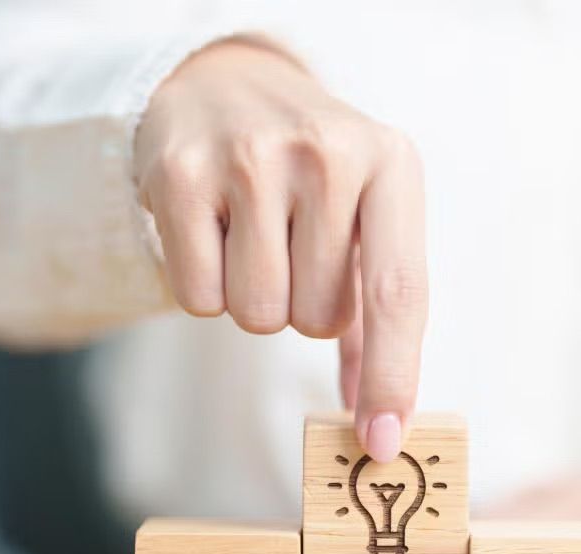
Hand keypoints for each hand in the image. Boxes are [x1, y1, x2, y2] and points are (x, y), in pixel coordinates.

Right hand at [134, 37, 426, 460]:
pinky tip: (212, 233)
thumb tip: (378, 426)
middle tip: (293, 251)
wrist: (226, 84)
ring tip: (254, 239)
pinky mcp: (181, 173)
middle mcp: (327, 152)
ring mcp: (251, 157)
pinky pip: (199, 299)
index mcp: (391, 164)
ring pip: (257, 314)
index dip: (392, 376)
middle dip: (303, 309)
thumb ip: (378, 319)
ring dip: (255, 302)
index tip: (382, 442)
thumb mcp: (368, 218)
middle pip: (316, 316)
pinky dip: (205, 289)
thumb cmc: (314, 175)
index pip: (399, 293)